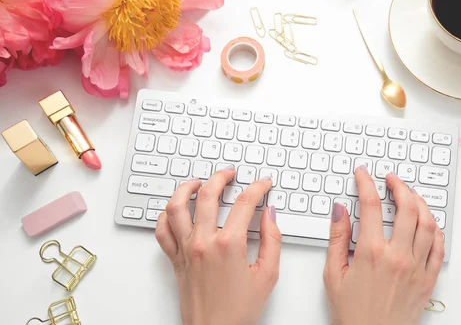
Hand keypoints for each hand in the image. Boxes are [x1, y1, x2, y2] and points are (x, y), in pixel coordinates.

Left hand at [155, 169, 280, 324]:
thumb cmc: (239, 310)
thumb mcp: (268, 274)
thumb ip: (272, 240)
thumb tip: (270, 215)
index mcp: (229, 244)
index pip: (245, 203)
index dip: (258, 187)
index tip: (263, 184)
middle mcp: (204, 242)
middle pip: (208, 195)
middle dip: (221, 177)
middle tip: (230, 173)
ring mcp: (186, 249)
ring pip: (177, 207)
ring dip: (187, 188)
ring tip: (198, 183)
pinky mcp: (175, 260)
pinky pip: (162, 231)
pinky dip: (165, 216)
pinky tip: (176, 210)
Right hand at [324, 166, 444, 324]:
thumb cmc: (352, 313)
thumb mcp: (333, 274)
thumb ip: (337, 238)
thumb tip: (339, 210)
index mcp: (371, 253)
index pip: (371, 205)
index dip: (366, 183)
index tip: (363, 174)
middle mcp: (398, 256)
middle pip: (407, 208)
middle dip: (399, 186)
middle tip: (391, 179)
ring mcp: (417, 267)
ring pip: (428, 224)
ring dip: (420, 203)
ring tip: (410, 195)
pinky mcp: (428, 280)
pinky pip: (439, 247)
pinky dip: (436, 229)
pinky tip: (427, 223)